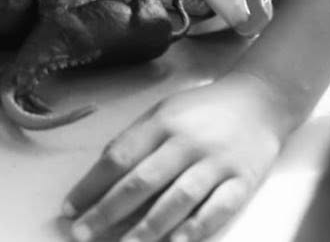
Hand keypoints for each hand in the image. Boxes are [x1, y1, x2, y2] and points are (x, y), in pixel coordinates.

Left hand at [61, 73, 293, 241]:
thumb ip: (135, 142)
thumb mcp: (163, 113)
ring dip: (148, 227)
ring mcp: (215, 162)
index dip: (91, 185)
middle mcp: (186, 142)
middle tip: (82, 234)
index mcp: (161, 123)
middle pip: (142, 180)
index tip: (69, 210)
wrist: (260, 100)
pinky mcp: (242, 181)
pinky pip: (217, 209)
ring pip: (177, 199)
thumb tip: (100, 179)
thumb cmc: (201, 112)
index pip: (118, 157)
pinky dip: (196, 228)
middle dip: (108, 211)